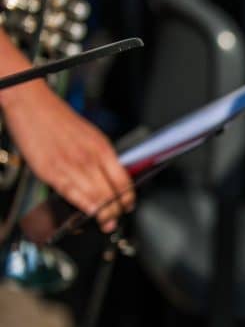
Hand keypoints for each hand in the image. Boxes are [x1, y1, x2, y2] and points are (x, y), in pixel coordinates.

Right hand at [2, 81, 133, 231]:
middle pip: (110, 193)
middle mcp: (89, 159)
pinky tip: (88, 213)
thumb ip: (102, 158)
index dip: (128, 197)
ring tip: (106, 221)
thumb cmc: (60, 120)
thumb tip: (112, 178)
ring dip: (102, 213)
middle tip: (116, 219)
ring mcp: (70, 167)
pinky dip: (82, 206)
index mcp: (102, 149)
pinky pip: (71, 194)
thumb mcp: (92, 136)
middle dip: (115, 210)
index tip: (129, 205)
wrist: (32, 105)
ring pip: (93, 198)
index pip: (123, 180)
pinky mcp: (50, 172)